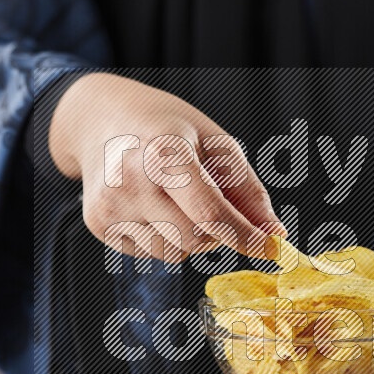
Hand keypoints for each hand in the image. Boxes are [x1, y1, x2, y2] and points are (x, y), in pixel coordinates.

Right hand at [49, 72, 285, 259]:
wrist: (103, 119)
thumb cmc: (167, 128)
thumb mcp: (217, 144)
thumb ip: (249, 193)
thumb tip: (275, 235)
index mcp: (164, 152)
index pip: (209, 212)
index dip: (245, 236)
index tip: (272, 248)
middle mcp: (131, 181)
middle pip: (195, 238)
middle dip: (216, 231)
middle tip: (208, 199)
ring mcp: (110, 206)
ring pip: (174, 253)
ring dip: (189, 237)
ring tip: (174, 199)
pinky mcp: (99, 224)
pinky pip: (151, 254)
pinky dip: (164, 238)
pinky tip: (151, 207)